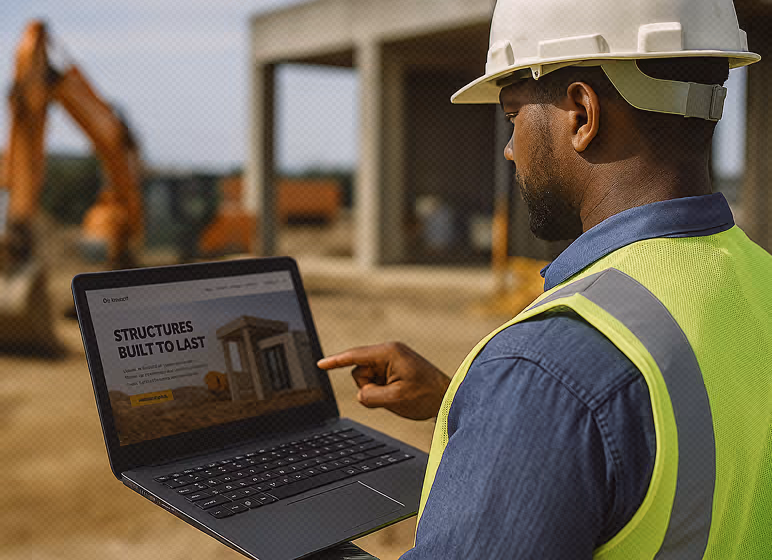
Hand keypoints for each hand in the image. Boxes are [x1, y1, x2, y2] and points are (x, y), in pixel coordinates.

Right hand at [317, 342, 450, 420]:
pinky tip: (400, 393)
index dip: (335, 362)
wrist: (450, 397)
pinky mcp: (394, 369)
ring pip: (366, 379)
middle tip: (393, 394)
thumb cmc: (427, 395)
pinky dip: (382, 391)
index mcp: (389, 352)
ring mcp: (392, 360)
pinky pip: (376, 382)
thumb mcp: (396, 398)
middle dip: (369, 387)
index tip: (320, 365)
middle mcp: (389, 352)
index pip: (355, 356)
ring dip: (377, 391)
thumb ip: (370, 396)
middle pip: (359, 371)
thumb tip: (361, 395)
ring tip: (399, 394)